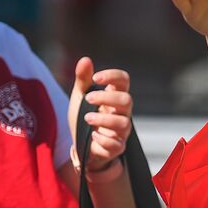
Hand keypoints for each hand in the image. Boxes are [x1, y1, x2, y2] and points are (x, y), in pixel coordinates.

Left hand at [68, 58, 131, 177]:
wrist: (80, 145)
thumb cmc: (83, 117)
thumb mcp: (80, 97)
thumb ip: (82, 80)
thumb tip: (85, 59)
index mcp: (114, 96)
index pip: (124, 80)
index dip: (112, 76)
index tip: (95, 77)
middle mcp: (122, 112)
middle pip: (127, 100)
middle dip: (107, 98)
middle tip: (88, 99)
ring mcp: (121, 131)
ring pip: (124, 123)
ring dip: (104, 119)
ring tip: (87, 118)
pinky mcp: (117, 147)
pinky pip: (116, 144)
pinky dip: (103, 139)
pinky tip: (92, 135)